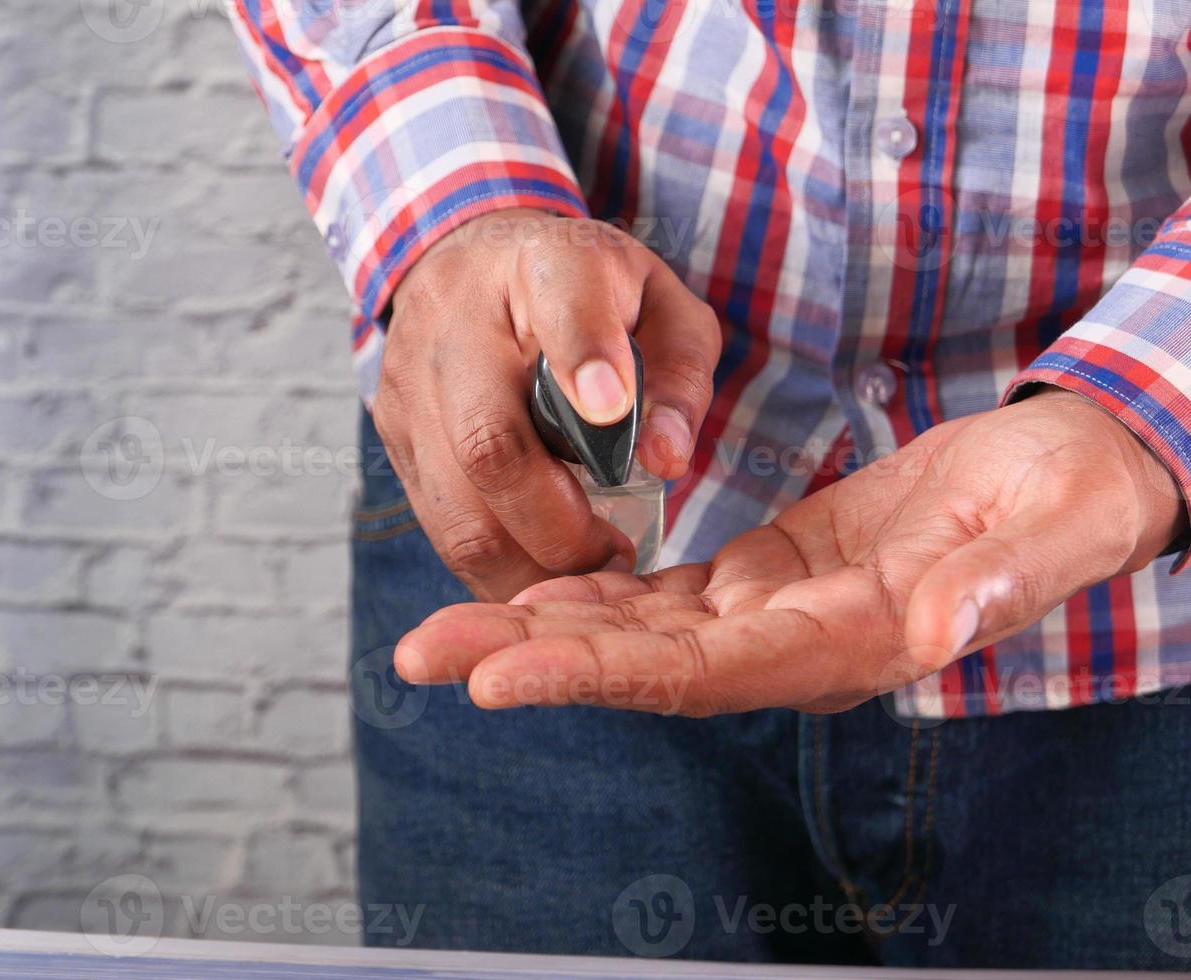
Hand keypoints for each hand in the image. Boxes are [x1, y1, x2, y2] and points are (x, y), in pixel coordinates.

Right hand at [374, 208, 720, 600]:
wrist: (468, 260)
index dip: (585, 357)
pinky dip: (493, 564)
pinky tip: (539, 568)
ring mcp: (412, 382)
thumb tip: (667, 460)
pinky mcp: (392, 432)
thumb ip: (677, 373)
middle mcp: (460, 321)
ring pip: (455, 508)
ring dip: (525, 565)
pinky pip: (437, 524)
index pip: (561, 302)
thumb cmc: (582, 292)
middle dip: (560, 526)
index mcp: (544, 266)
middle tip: (616, 553)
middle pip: (490, 444)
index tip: (612, 405)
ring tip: (584, 569)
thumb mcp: (655, 303)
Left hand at [394, 390, 1186, 713]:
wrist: (1070, 472)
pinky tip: (530, 594)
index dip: (597, 675)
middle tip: (419, 653)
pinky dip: (592, 598)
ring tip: (439, 633)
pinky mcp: (766, 574)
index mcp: (846, 644)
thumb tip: (934, 634)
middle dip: (526, 659)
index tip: (498, 676)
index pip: (699, 674)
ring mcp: (771, 613)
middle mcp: (791, 646)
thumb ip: (993, 583)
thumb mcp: (1052, 528)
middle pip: (637, 664)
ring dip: (536, 633)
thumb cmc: (1069, 500)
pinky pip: (662, 599)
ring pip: (634, 634)